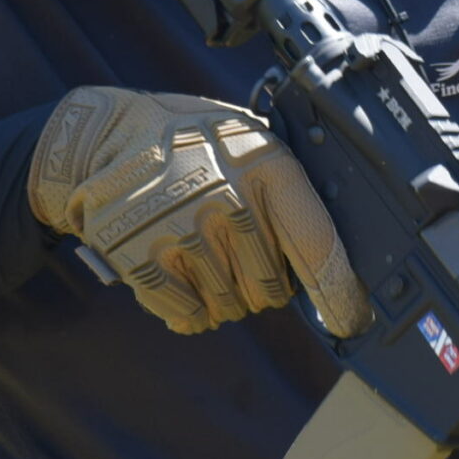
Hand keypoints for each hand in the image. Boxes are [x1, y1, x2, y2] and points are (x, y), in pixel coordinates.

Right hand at [29, 86, 372, 337]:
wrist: (107, 138)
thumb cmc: (192, 142)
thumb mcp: (247, 139)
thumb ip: (285, 188)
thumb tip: (340, 261)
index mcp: (265, 164)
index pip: (315, 243)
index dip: (338, 291)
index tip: (351, 320)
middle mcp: (229, 199)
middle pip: (271, 290)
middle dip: (261, 283)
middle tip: (236, 252)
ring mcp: (184, 232)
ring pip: (229, 307)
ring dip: (221, 294)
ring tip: (201, 252)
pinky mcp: (144, 260)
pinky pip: (189, 316)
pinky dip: (188, 307)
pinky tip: (178, 270)